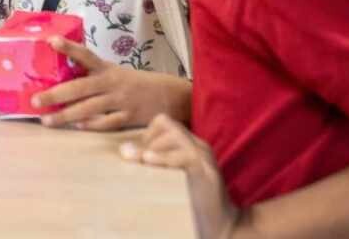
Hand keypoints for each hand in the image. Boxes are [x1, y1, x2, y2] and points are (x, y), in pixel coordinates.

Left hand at [34, 36, 191, 129]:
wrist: (171, 96)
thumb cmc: (134, 84)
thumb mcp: (114, 73)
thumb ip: (92, 75)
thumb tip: (60, 77)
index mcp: (107, 69)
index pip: (85, 55)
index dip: (68, 48)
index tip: (51, 40)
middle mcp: (112, 83)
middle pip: (80, 87)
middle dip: (56, 94)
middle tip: (35, 99)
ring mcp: (120, 101)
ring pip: (89, 108)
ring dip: (66, 115)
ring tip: (47, 120)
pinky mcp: (129, 118)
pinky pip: (106, 123)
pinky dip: (91, 125)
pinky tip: (76, 127)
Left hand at [120, 114, 240, 238]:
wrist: (224, 226)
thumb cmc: (192, 202)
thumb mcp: (170, 176)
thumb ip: (153, 162)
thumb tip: (124, 151)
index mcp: (190, 145)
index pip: (164, 122)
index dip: (146, 134)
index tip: (140, 156)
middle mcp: (199, 147)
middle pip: (167, 124)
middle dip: (146, 140)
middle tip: (138, 160)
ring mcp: (205, 158)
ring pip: (174, 134)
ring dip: (153, 147)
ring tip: (143, 162)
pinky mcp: (207, 173)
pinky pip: (185, 155)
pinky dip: (164, 157)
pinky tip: (149, 161)